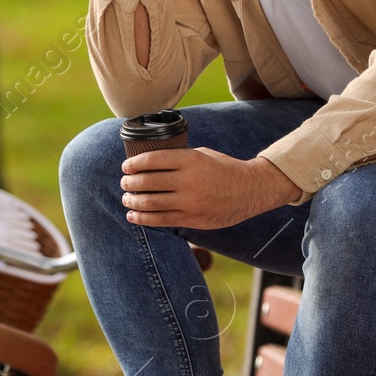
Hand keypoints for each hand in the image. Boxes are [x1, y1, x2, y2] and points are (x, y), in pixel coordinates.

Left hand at [120, 148, 300, 230]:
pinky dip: (143, 219)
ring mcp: (190, 202)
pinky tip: (134, 216)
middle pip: (147, 182)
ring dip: (133, 201)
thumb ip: (178, 158)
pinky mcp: (192, 219)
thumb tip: (150, 162)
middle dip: (130, 183)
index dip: (134, 163)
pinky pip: (161, 220)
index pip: (152, 160)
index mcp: (190, 160)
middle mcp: (188, 181)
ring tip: (126, 199)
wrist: (251, 190)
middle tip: (124, 182)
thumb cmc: (224, 168)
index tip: (126, 166)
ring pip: (151, 203)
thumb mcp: (202, 154)